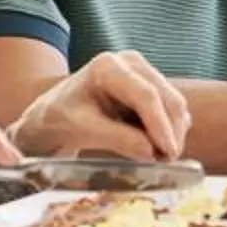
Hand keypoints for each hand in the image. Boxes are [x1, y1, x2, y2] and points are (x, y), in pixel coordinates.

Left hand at [14, 50, 192, 162]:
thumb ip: (117, 139)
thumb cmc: (59, 119)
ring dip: (173, 134)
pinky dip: (169, 131)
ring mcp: (144, 73)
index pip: (146, 95)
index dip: (161, 125)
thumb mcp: (81, 130)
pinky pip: (171, 111)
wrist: (51, 115)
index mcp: (108, 67)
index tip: (168, 152)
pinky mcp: (151, 87)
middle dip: (171, 132)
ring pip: (175, 105)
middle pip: (167, 98)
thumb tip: (152, 153)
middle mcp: (131, 63)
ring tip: (160, 159)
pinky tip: (156, 148)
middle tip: (167, 163)